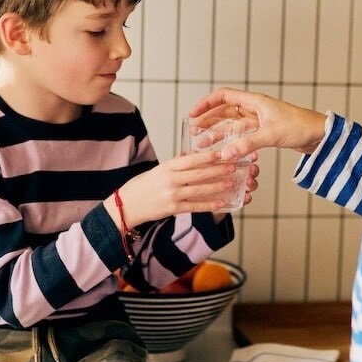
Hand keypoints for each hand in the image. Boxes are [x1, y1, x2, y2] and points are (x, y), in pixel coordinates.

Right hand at [108, 151, 255, 228]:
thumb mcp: (158, 170)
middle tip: (234, 167)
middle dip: (219, 170)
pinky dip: (209, 205)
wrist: (126, 206)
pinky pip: (195, 206)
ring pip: (200, 189)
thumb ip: (177, 164)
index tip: (223, 153)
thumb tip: (194, 155)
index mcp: (167, 167)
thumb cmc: (143, 186)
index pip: (191, 159)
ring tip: (232, 183)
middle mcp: (170, 179)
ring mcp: (172, 195)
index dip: (208, 156)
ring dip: (218, 186)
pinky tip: (221, 203)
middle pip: (199, 173)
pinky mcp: (173, 209)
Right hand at [189, 88, 326, 160]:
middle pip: (225, 110)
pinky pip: (243, 134)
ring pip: (233, 124)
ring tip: (203, 143)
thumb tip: (224, 154)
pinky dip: (232, 141)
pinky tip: (225, 150)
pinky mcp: (265, 132)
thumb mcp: (271, 135)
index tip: (192, 114)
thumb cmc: (300, 127)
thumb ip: (246, 145)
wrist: (320, 135)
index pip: (223, 96)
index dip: (206, 104)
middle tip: (193, 131)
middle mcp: (255, 108)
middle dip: (208, 120)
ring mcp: (260, 120)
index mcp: (255, 101)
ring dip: (218, 132)